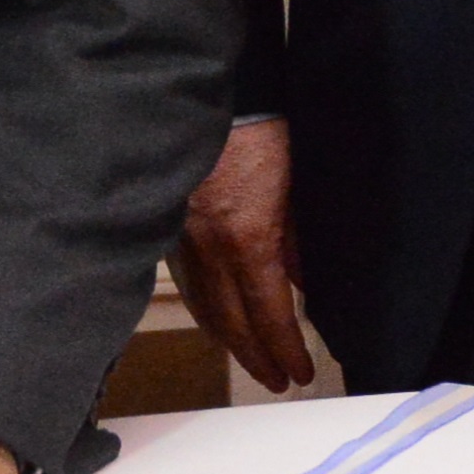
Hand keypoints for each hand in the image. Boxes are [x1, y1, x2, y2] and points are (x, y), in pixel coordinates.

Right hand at [177, 117, 310, 389]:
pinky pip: (186, 280)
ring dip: (227, 339)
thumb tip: (304, 283)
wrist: (206, 93)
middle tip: (277, 380)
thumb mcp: (294, 188)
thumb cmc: (261, 130)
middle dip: (255, 356)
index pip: (269, 312)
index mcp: (247, 238)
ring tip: (249, 358)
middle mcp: (209, 247)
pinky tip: (213, 316)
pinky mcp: (168, 224)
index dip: (283, 348)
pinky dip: (203, 307)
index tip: (299, 373)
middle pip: (231, 320)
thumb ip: (298, 241)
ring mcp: (182, 237)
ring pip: (203, 305)